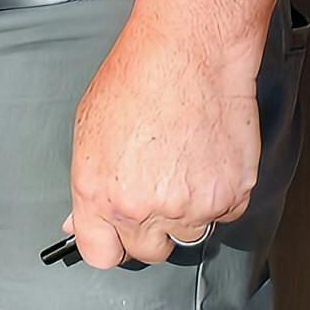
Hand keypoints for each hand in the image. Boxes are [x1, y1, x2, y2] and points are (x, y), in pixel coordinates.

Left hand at [65, 11, 261, 267]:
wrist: (189, 55)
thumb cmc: (136, 79)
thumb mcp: (89, 129)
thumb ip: (89, 182)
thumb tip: (79, 219)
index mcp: (100, 192)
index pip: (99, 254)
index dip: (108, 243)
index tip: (115, 234)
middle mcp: (143, 208)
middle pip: (148, 252)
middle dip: (149, 229)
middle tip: (154, 187)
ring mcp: (190, 208)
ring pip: (188, 233)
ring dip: (186, 210)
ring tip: (181, 160)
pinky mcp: (230, 200)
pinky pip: (222, 215)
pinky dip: (217, 193)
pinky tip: (205, 155)